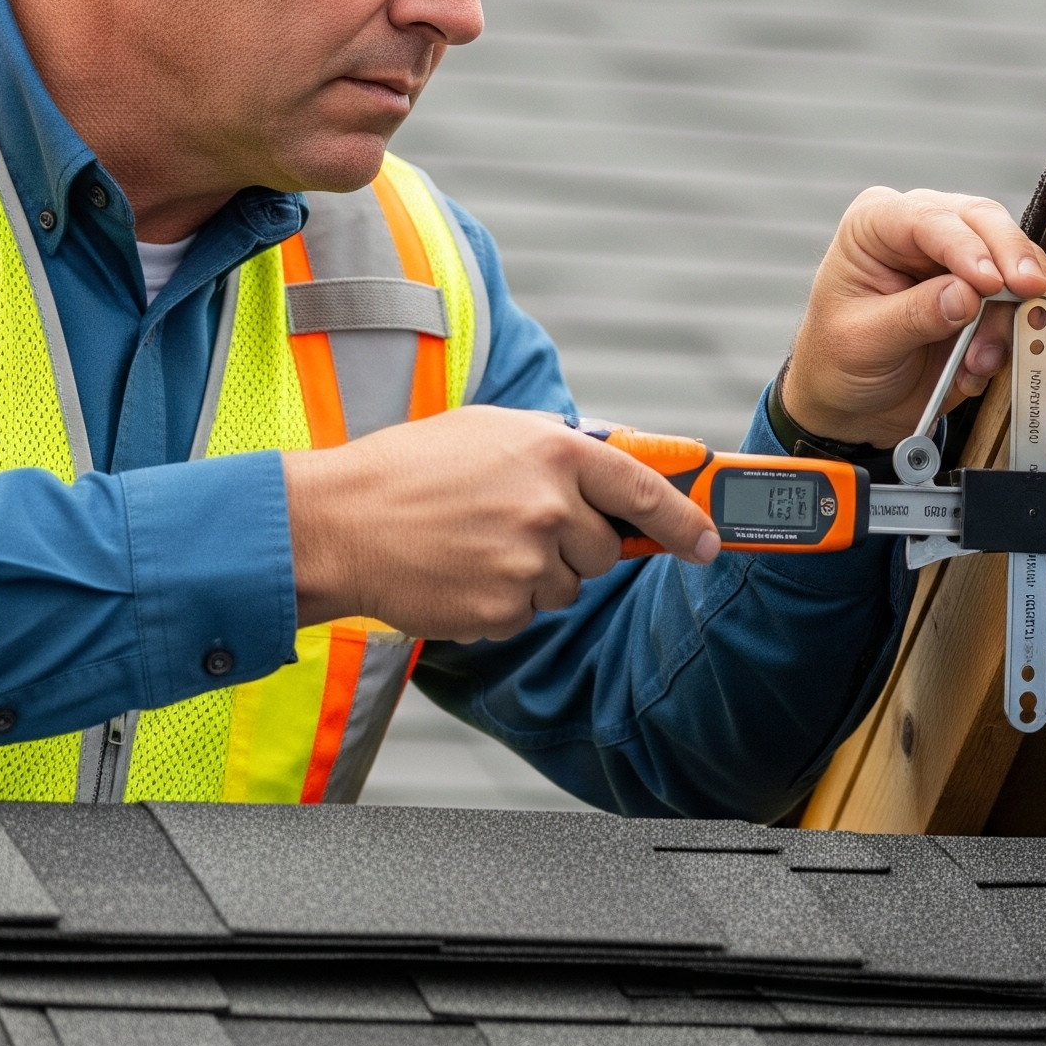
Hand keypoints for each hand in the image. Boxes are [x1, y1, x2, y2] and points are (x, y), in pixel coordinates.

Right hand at [284, 407, 720, 639]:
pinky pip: (527, 615)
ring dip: (536, 574)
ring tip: (475, 544)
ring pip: (568, 586)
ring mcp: (527, 563)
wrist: (336, 521)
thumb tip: (624, 462)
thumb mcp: (492, 430)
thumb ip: (562, 447)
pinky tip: (460, 573)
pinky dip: (501, 602)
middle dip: (576, 544)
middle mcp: (550, 507)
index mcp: (555, 451)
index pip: (646, 492)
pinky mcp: (501, 610)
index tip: (709, 543)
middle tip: (517, 526)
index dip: (687, 521)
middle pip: (606, 549)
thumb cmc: (410, 469)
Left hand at [779, 187, 1045, 447]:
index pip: (928, 218)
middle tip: (1028, 292)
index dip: (966, 247)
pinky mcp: (984, 295)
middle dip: (1009, 260)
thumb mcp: (863, 341)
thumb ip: (914, 316)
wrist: (853, 405)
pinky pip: (1017, 303)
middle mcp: (921, 230)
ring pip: (1010, 261)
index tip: (989, 282)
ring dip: (1008, 312)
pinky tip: (978, 367)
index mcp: (875, 225)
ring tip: (980, 360)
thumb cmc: (838, 361)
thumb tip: (966, 296)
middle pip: (982, 222)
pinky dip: (1009, 335)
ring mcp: (958, 260)